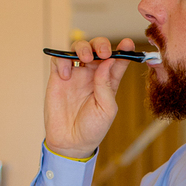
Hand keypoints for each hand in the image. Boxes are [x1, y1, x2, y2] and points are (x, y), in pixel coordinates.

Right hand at [44, 37, 134, 159]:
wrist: (70, 142)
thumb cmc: (92, 129)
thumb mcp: (106, 109)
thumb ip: (106, 85)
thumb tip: (108, 62)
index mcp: (108, 82)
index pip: (117, 61)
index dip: (123, 51)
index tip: (128, 43)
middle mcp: (92, 75)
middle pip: (97, 49)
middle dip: (101, 44)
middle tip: (103, 53)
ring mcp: (75, 75)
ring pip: (78, 49)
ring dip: (83, 47)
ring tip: (85, 58)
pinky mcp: (58, 78)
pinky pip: (59, 60)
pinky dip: (62, 60)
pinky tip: (66, 75)